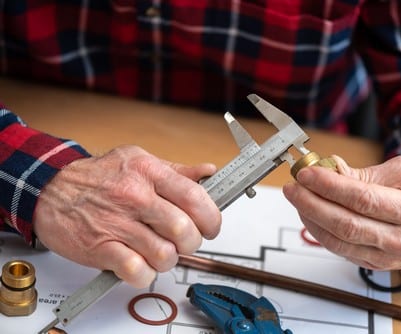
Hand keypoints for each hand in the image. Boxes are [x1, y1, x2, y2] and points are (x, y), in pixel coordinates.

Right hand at [33, 145, 220, 287]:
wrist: (50, 188)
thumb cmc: (98, 177)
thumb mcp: (139, 160)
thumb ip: (177, 170)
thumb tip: (208, 173)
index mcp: (149, 172)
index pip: (196, 197)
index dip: (211, 218)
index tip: (210, 226)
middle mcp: (135, 197)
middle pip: (184, 231)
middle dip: (191, 242)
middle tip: (183, 241)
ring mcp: (117, 223)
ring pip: (165, 255)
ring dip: (167, 259)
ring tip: (159, 250)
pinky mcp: (100, 248)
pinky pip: (137, 271)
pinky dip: (144, 273)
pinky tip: (140, 262)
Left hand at [283, 155, 400, 270]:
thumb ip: (364, 174)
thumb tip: (329, 171)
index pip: (363, 199)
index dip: (330, 186)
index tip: (307, 174)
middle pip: (347, 224)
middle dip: (312, 204)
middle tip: (293, 188)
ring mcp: (389, 257)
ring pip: (340, 242)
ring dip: (311, 220)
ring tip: (298, 199)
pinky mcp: (376, 265)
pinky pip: (342, 251)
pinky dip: (321, 233)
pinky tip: (311, 216)